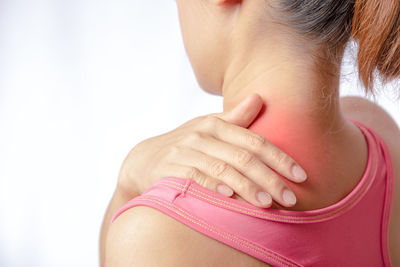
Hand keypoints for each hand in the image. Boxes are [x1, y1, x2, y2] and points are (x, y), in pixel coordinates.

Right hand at [117, 93, 306, 207]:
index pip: (254, 141)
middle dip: (269, 179)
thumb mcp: (208, 127)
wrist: (143, 159)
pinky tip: (229, 197)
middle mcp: (201, 135)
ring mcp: (184, 152)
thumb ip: (235, 118)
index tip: (300, 176)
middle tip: (289, 198)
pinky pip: (195, 179)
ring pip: (223, 170)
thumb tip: (260, 98)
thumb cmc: (186, 144)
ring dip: (247, 187)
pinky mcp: (170, 170)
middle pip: (243, 158)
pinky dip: (213, 187)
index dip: (280, 158)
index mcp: (215, 124)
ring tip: (267, 204)